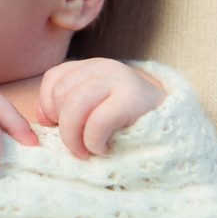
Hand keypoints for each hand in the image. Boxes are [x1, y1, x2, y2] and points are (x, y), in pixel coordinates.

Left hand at [36, 58, 165, 158]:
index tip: (63, 128)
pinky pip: (98, 120)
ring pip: (74, 105)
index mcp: (90, 67)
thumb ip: (66, 109)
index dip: (50, 108)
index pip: (53, 80)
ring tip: (86, 151)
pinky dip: (93, 140)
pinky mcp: (133, 97)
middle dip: (63, 127)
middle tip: (77, 147)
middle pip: (61, 94)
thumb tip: (39, 115)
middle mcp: (103, 66)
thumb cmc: (128, 122)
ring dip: (74, 137)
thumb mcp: (94, 111)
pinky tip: (102, 148)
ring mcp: (119, 78)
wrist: (176, 127)